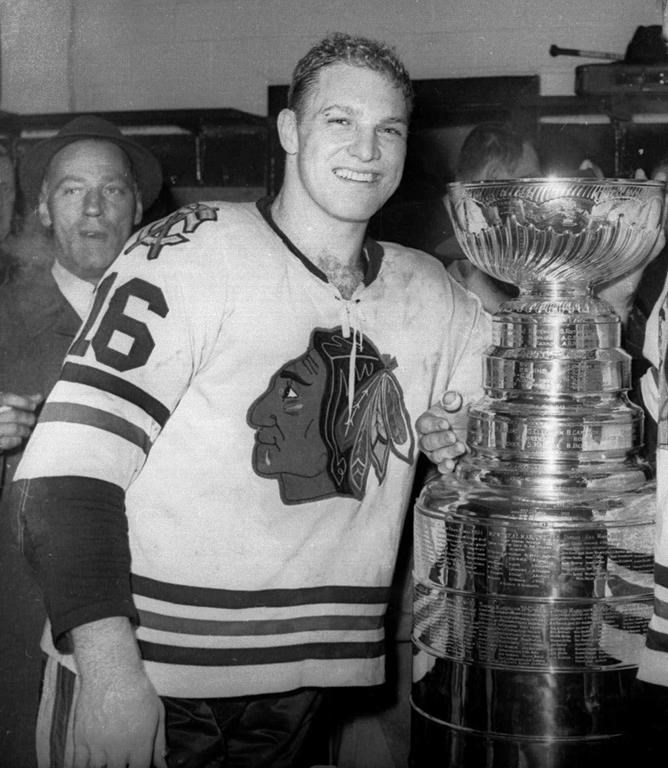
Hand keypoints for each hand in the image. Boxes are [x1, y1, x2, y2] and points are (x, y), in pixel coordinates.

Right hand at [0, 391, 42, 451]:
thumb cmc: (2, 418)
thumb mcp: (9, 406)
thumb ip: (23, 400)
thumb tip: (39, 397)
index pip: (6, 398)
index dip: (23, 401)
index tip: (33, 406)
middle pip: (14, 414)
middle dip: (28, 418)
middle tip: (33, 421)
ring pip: (14, 428)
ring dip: (25, 430)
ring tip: (27, 431)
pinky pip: (9, 441)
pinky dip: (17, 440)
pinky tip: (18, 438)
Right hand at [71, 618, 167, 767]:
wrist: (111, 670)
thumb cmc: (137, 689)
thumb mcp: (156, 712)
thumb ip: (159, 741)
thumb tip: (162, 764)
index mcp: (140, 742)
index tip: (135, 763)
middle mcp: (119, 748)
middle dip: (120, 767)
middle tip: (121, 759)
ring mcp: (98, 745)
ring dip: (103, 766)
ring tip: (108, 757)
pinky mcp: (81, 740)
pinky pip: (77, 765)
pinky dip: (82, 766)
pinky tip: (89, 762)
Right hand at [416, 390, 467, 472]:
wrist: (471, 425)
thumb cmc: (460, 412)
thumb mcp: (458, 402)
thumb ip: (453, 399)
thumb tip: (451, 399)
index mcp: (427, 422)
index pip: (424, 424)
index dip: (433, 425)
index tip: (445, 423)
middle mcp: (427, 438)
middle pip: (427, 442)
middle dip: (440, 439)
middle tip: (452, 436)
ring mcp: (435, 452)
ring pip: (435, 455)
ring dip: (447, 452)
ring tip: (460, 447)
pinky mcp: (445, 462)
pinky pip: (441, 467)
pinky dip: (445, 467)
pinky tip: (452, 465)